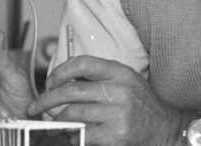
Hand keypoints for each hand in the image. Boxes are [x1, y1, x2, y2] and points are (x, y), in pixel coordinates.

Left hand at [28, 56, 183, 145]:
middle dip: (46, 100)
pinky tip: (72, 135)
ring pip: (72, 115)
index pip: (82, 64)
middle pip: (70, 92)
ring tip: (54, 124)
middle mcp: (118, 90)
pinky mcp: (115, 135)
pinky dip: (71, 136)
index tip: (50, 81)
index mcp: (119, 72)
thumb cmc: (141, 104)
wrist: (165, 129)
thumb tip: (64, 79)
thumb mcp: (126, 81)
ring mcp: (117, 114)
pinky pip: (81, 135)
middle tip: (35, 107)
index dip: (60, 71)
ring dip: (57, 121)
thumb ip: (100, 77)